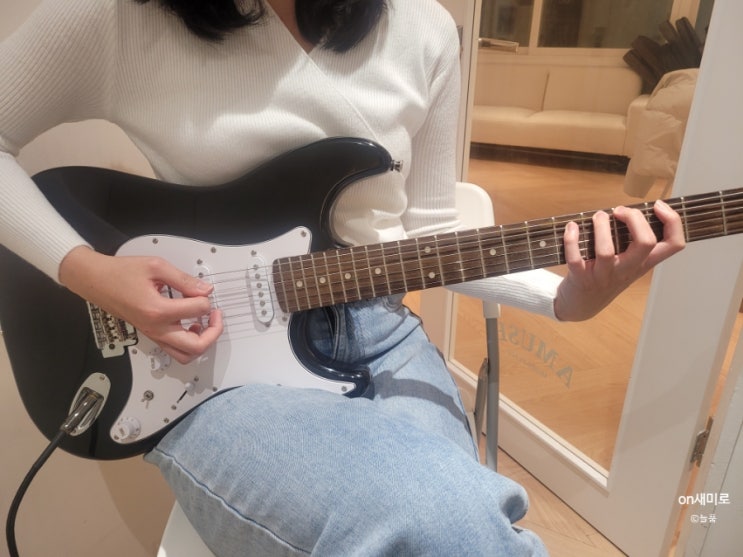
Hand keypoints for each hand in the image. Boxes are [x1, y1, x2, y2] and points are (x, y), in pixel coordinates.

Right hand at [59, 246, 222, 362]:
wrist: (95, 280)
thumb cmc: (120, 272)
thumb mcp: (156, 267)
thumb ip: (184, 279)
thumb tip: (205, 289)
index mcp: (158, 310)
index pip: (198, 309)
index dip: (206, 297)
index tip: (203, 289)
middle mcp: (156, 328)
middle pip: (195, 347)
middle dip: (213, 332)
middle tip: (216, 315)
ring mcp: (153, 334)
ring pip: (185, 355)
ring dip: (201, 343)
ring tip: (205, 324)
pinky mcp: (151, 334)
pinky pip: (174, 349)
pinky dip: (188, 343)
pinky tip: (190, 324)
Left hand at [554, 199, 684, 321]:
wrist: (581, 305)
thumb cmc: (606, 276)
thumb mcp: (629, 263)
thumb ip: (634, 241)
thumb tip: (629, 209)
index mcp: (643, 263)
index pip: (674, 244)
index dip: (673, 221)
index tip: (658, 205)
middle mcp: (627, 270)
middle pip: (645, 243)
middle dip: (635, 219)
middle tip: (619, 211)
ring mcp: (604, 276)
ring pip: (606, 251)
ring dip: (601, 227)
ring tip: (598, 216)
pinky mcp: (581, 279)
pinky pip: (575, 259)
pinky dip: (571, 240)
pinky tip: (571, 227)